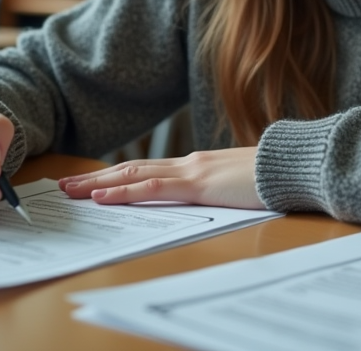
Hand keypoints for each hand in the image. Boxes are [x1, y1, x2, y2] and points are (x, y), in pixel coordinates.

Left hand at [59, 148, 263, 209]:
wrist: (294, 165)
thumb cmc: (275, 177)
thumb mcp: (240, 186)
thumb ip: (220, 189)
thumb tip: (211, 197)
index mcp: (198, 165)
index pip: (148, 170)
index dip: (118, 176)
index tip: (94, 183)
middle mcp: (189, 163)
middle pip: (132, 170)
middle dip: (97, 178)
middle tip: (65, 186)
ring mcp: (192, 171)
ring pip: (133, 176)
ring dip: (99, 184)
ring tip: (71, 191)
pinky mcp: (198, 185)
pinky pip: (152, 189)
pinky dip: (124, 192)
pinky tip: (102, 197)